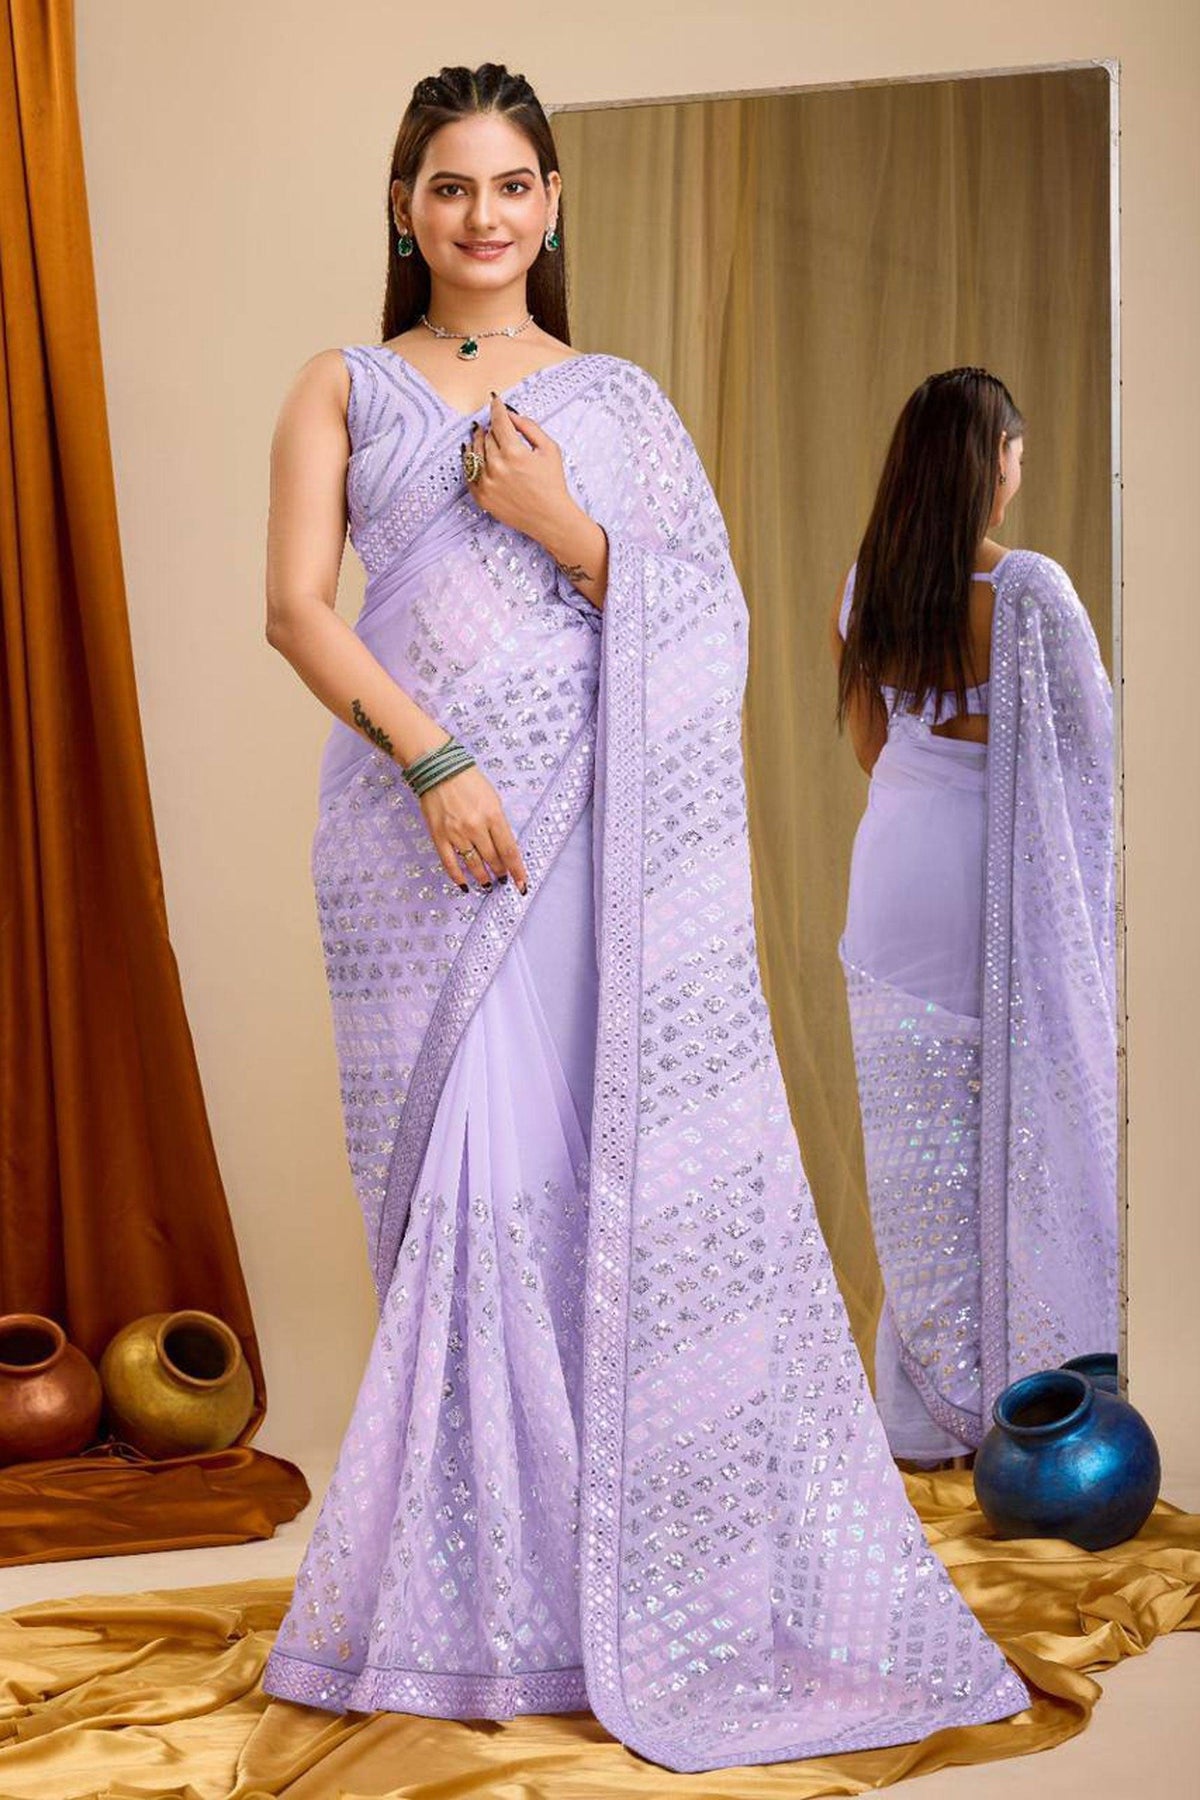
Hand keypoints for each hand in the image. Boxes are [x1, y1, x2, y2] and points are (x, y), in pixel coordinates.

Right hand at [417, 762, 528, 894]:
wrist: (438, 768)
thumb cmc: (468, 780)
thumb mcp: (493, 798)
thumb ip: (498, 823)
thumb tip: (502, 846)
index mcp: (493, 816)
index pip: (509, 851)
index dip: (517, 871)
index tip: (522, 885)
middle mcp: (476, 827)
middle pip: (493, 859)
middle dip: (500, 873)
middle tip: (502, 879)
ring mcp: (456, 833)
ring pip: (473, 864)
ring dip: (482, 878)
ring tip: (487, 884)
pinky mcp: (439, 836)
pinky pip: (450, 863)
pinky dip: (458, 877)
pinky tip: (464, 885)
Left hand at [463, 393, 573, 541]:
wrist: (549, 518)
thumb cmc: (552, 483)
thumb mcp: (549, 449)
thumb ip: (529, 427)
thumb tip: (511, 415)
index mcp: (514, 453)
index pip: (499, 421)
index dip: (497, 407)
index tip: (495, 399)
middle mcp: (496, 467)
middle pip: (486, 436)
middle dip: (491, 427)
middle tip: (494, 424)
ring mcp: (486, 483)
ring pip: (474, 451)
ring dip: (477, 440)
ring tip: (480, 434)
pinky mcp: (481, 496)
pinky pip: (469, 472)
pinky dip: (470, 460)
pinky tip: (472, 452)